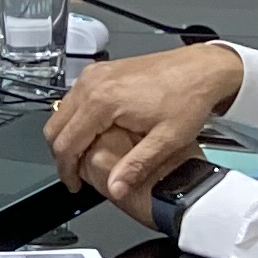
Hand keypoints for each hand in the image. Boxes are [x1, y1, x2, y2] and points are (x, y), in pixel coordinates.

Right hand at [41, 41, 242, 213]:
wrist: (202, 69)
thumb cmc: (189, 96)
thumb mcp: (167, 139)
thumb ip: (136, 166)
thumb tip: (115, 188)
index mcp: (102, 101)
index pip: (65, 143)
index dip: (66, 170)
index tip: (73, 184)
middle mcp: (92, 84)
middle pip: (55, 127)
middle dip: (62, 155)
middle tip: (76, 175)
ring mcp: (95, 75)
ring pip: (61, 112)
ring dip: (67, 136)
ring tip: (86, 157)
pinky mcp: (100, 72)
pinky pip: (74, 99)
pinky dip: (76, 120)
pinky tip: (95, 134)